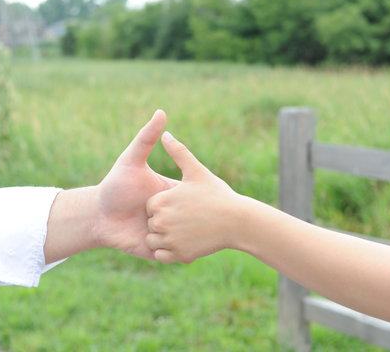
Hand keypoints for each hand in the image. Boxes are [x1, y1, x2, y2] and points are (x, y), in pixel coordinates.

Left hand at [94, 110, 178, 258]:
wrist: (97, 216)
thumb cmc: (116, 186)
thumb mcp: (133, 160)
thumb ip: (147, 138)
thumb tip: (161, 111)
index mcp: (169, 195)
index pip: (186, 198)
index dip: (187, 200)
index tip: (189, 200)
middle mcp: (169, 215)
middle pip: (184, 221)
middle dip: (179, 222)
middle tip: (171, 219)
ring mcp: (164, 235)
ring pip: (177, 240)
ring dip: (169, 238)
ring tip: (152, 229)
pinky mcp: (157, 252)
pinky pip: (169, 256)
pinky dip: (167, 253)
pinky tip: (154, 244)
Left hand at [145, 132, 243, 263]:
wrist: (238, 222)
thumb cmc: (217, 195)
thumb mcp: (196, 171)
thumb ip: (178, 152)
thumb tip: (166, 133)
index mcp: (161, 200)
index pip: (151, 206)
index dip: (166, 205)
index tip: (182, 204)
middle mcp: (160, 221)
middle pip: (152, 224)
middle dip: (165, 222)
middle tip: (188, 218)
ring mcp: (169, 240)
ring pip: (154, 241)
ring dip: (164, 239)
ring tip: (185, 231)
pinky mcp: (177, 255)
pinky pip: (161, 256)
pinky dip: (169, 252)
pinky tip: (184, 242)